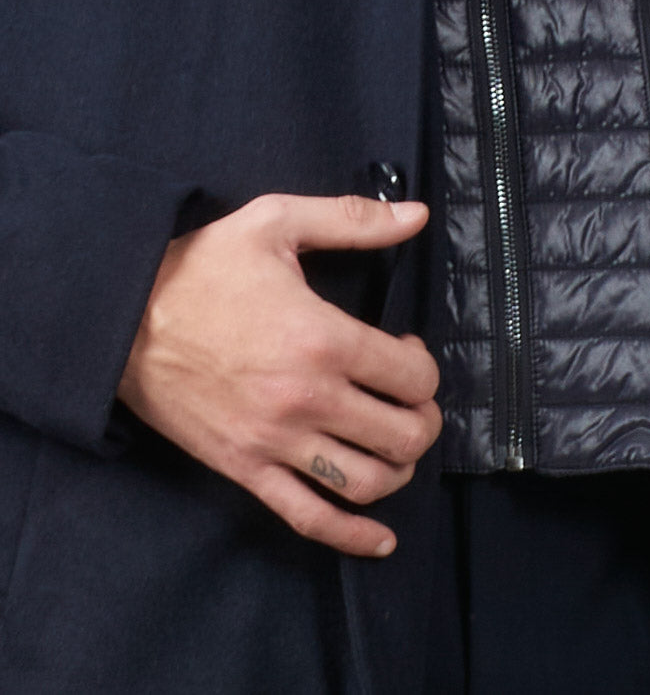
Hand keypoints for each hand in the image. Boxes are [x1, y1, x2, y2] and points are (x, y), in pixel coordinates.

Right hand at [118, 193, 440, 557]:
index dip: (424, 365)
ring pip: (369, 483)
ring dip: (400, 469)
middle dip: (423, 418)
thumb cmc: (201, 267)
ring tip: (395, 443)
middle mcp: (307, 399)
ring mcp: (276, 442)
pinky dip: (353, 536)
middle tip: (409, 398)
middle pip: (403, 435)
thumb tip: (417, 214)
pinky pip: (309, 517)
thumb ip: (352, 219)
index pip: (413, 377)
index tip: (406, 349)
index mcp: (323, 338)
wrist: (122, 320)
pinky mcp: (245, 469)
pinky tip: (382, 539)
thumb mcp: (275, 222)